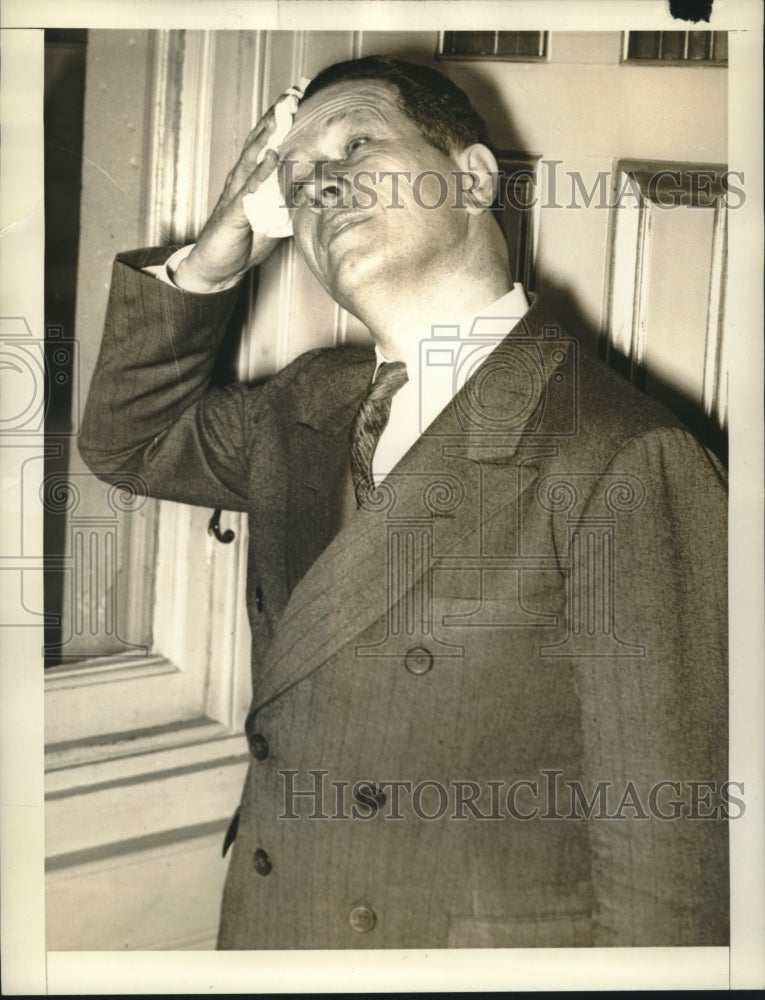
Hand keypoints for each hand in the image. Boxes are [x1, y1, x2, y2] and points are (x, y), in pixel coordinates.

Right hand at [173, 107, 283, 292]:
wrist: (217, 267)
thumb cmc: (244, 241)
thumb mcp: (273, 217)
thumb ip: (289, 201)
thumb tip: (314, 192)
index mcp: (252, 179)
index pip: (268, 144)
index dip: (283, 122)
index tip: (299, 98)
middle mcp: (242, 180)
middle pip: (260, 142)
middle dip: (277, 117)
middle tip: (293, 93)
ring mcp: (236, 194)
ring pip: (253, 159)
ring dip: (268, 136)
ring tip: (283, 114)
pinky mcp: (233, 213)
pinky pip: (247, 190)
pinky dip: (259, 172)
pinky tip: (270, 157)